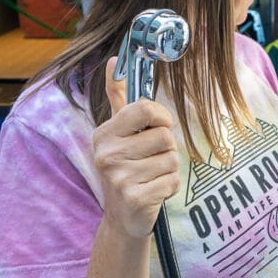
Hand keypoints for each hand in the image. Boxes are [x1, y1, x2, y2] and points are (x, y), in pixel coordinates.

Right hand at [91, 57, 181, 238]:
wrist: (123, 217)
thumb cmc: (126, 165)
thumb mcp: (118, 131)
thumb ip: (117, 95)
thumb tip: (114, 60)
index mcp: (104, 133)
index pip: (145, 108)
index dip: (161, 116)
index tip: (158, 126)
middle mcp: (107, 154)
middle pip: (165, 136)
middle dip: (166, 147)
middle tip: (151, 158)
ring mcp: (119, 178)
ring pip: (172, 159)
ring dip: (168, 168)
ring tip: (151, 175)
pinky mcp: (135, 198)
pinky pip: (173, 181)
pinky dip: (170, 186)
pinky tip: (154, 190)